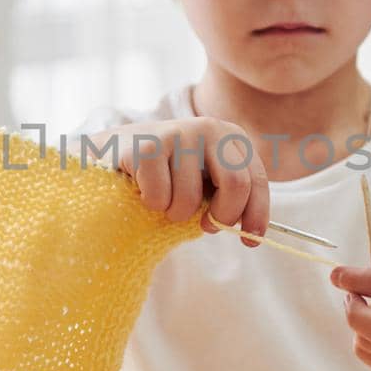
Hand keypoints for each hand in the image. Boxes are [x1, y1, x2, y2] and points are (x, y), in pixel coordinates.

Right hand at [93, 118, 269, 245]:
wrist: (113, 153)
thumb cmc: (167, 174)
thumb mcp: (205, 180)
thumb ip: (228, 197)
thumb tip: (253, 235)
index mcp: (231, 136)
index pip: (256, 180)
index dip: (256, 215)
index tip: (250, 242)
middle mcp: (209, 128)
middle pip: (236, 185)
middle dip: (221, 216)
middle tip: (205, 226)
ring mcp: (178, 133)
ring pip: (190, 199)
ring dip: (175, 214)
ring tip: (164, 199)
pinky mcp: (147, 146)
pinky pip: (160, 199)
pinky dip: (151, 205)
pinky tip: (142, 188)